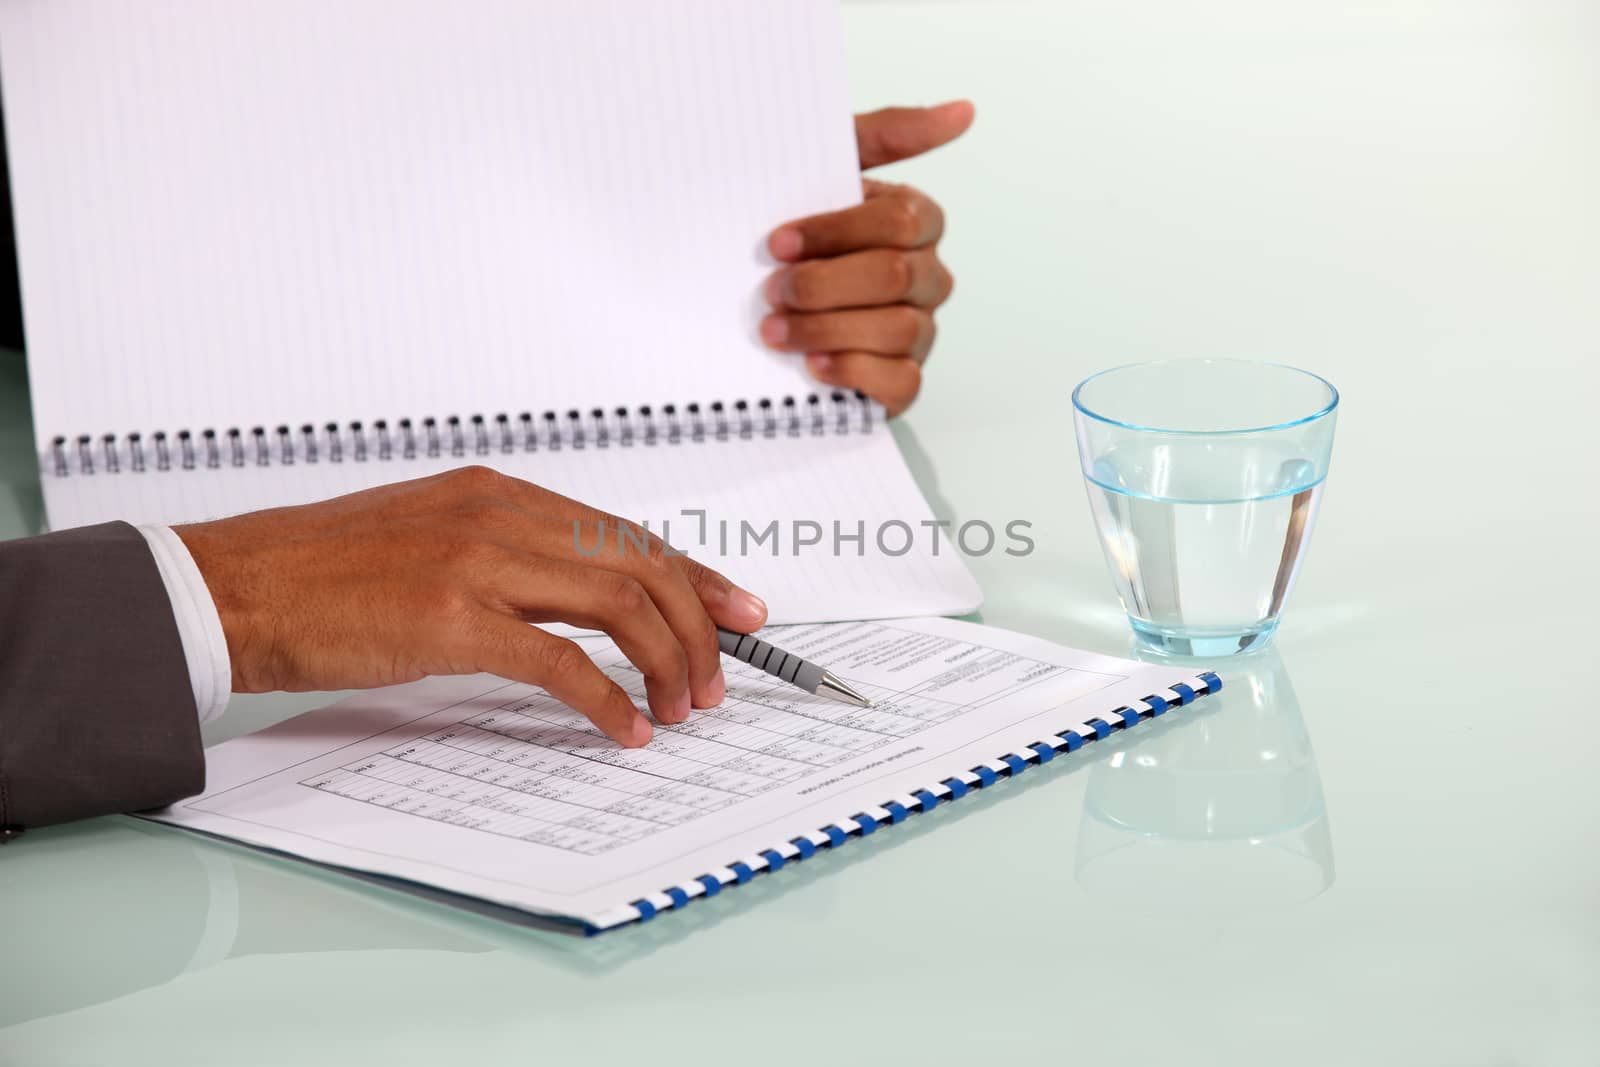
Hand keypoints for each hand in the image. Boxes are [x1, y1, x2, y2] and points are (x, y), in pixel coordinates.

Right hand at [174, 467, 767, 747]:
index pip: (626, 533)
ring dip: (667, 661)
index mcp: (500, 492)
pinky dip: (608, 698)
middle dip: (697, 627)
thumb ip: (509, 557)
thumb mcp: (434, 537)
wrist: (240, 585)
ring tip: (683, 707)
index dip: (695, 577)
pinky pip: (561, 660)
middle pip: (640, 564)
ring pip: (618, 602)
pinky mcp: (452, 618)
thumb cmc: (328, 571)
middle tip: (719, 680)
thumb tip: (582, 605)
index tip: (739, 612)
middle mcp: (500, 513)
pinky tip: (627, 728)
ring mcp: (478, 561)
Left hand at [761, 101, 974, 415]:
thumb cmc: (796, 238)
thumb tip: (963, 111)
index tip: (777, 242)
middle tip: (772, 290)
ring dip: (825, 329)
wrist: (754, 307)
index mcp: (914, 223)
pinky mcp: (902, 382)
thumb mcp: (828, 172)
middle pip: (895, 276)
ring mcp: (920, 331)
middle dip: (824, 284)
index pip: (900, 221)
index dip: (835, 232)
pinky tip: (812, 364)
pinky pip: (899, 382)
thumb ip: (887, 135)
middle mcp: (926, 276)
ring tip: (774, 330)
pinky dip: (852, 372)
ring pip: (896, 330)